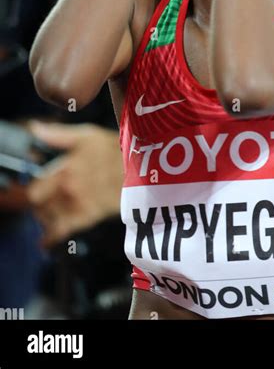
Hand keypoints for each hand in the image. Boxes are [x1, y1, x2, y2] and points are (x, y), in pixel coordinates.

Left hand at [26, 122, 122, 247]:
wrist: (142, 171)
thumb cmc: (116, 150)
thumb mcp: (88, 136)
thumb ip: (57, 135)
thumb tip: (34, 128)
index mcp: (64, 169)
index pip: (35, 186)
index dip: (35, 187)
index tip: (39, 187)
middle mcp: (67, 189)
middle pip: (37, 205)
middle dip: (37, 204)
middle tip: (43, 201)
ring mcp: (77, 205)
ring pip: (47, 218)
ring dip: (45, 217)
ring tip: (49, 213)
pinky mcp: (88, 218)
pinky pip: (61, 233)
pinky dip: (51, 238)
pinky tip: (46, 241)